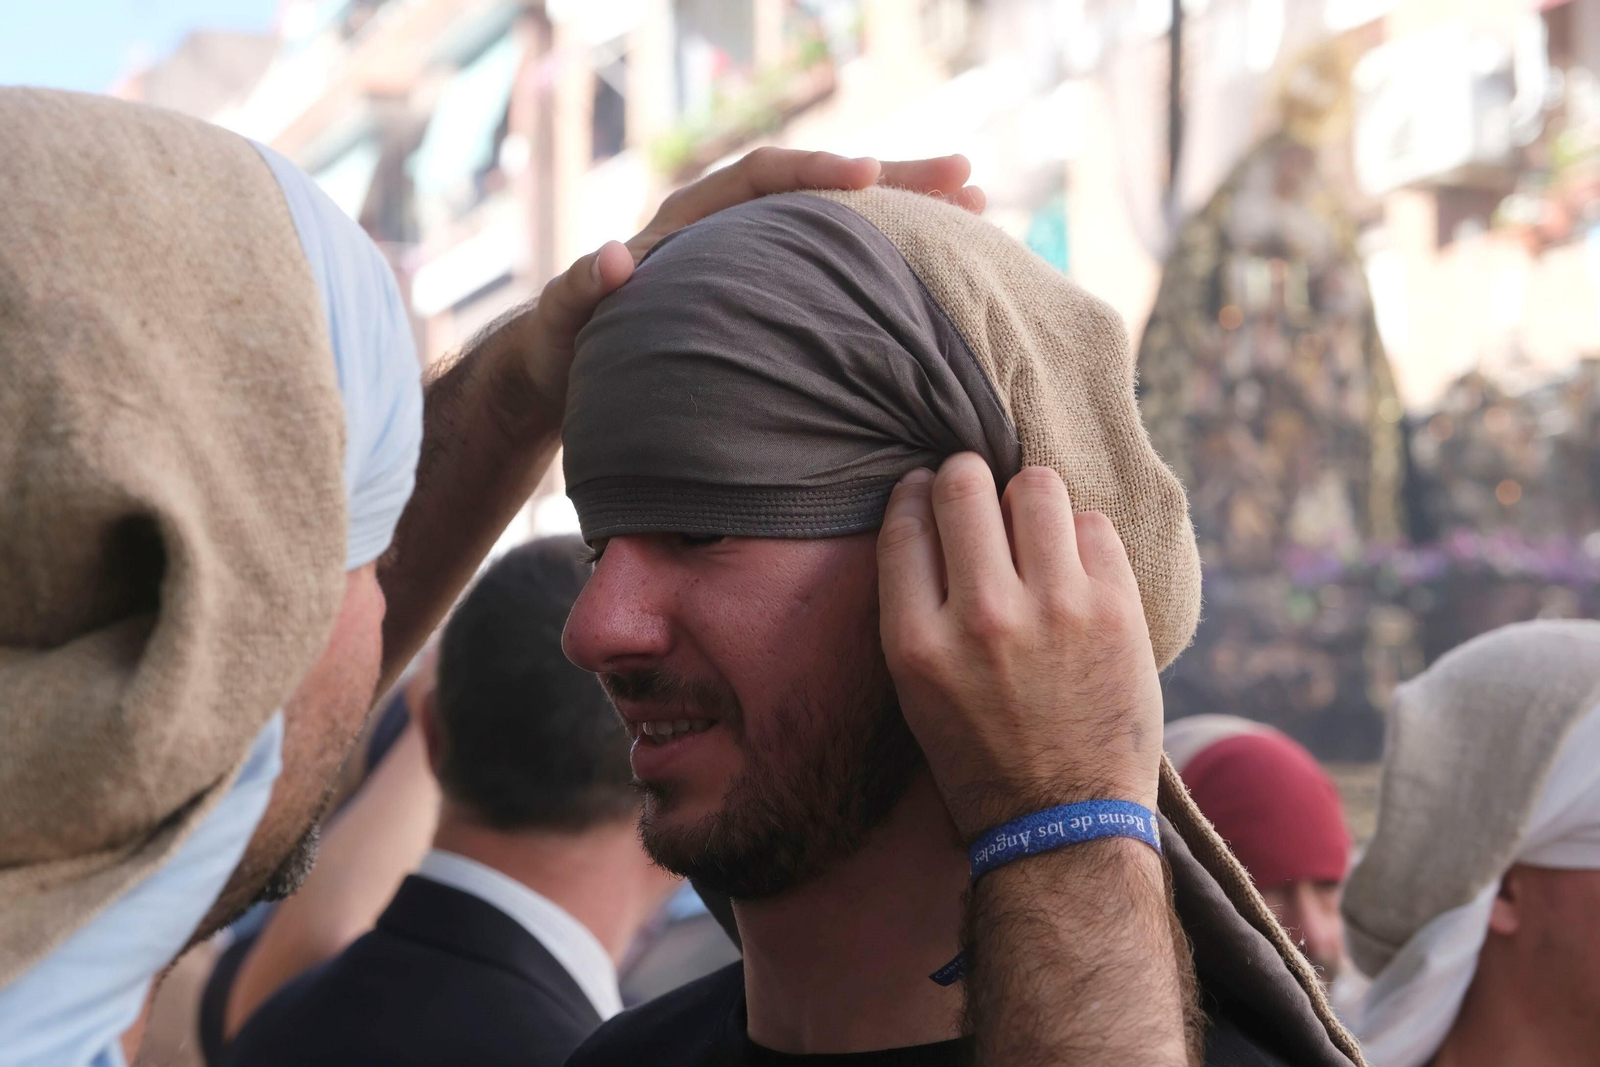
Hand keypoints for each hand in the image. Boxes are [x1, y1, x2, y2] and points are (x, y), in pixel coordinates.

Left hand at [503, 148, 983, 420]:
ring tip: (978, 208)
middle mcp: (734, 232)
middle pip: (822, 191)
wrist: (566, 372)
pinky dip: (888, 267)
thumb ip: (583, 289)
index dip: (811, 173)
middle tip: (966, 180)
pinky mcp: (778, 300)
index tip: (862, 177)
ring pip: (844, 230)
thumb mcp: (564, 320)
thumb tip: (616, 257)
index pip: (758, 178)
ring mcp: (762, 265)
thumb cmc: (564, 347)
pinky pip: (840, 272)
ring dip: (908, 218)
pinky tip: (941, 275)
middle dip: (895, 181)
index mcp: (688, 222)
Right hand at [877, 455, 1164, 839]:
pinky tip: (1075, 570)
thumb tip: (930, 513)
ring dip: (1030, 498)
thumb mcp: (915, 690)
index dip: (918, 494)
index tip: (928, 492)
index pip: (907, 521)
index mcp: (918, 641)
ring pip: (1036, 486)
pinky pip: (1094, 525)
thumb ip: (917, 606)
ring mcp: (1054, 610)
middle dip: (969, 478)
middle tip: (980, 495)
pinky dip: (1082, 538)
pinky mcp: (1114, 612)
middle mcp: (981, 617)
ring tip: (1034, 527)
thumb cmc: (982, 754)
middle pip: (965, 484)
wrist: (1063, 822)